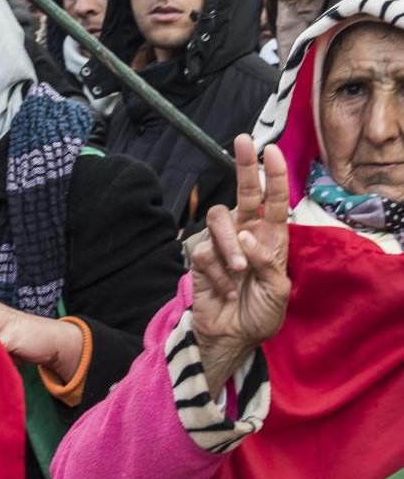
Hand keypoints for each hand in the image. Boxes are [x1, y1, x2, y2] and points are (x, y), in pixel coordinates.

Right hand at [191, 134, 290, 397]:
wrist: (230, 337)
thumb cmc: (260, 314)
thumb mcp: (278, 291)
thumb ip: (266, 261)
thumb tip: (245, 235)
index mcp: (270, 239)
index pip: (274, 201)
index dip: (274, 176)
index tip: (271, 150)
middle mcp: (245, 233)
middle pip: (243, 193)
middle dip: (243, 166)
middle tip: (243, 141)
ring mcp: (221, 243)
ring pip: (218, 219)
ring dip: (229, 245)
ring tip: (238, 272)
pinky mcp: (200, 256)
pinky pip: (204, 250)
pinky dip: (216, 271)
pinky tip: (222, 288)